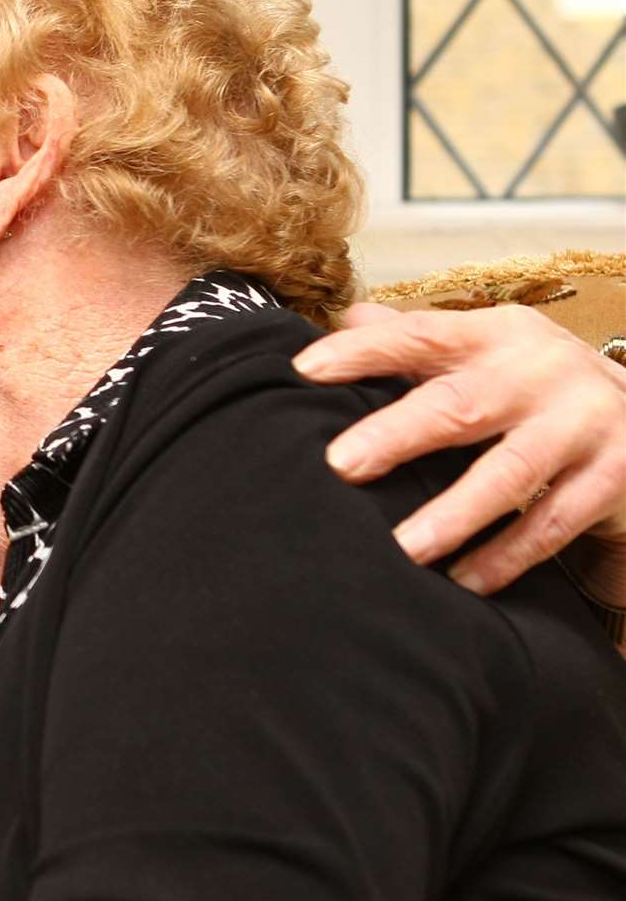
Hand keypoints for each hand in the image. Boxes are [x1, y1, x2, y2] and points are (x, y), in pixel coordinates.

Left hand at [292, 302, 625, 599]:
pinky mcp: (614, 475)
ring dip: (454, 515)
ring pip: (510, 473)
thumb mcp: (487, 348)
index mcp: (496, 335)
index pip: (420, 335)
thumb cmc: (536, 384)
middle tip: (341, 465)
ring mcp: (582, 424)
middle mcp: (540, 373)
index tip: (305, 371)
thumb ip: (419, 339)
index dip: (362, 351)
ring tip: (404, 548)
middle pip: (461, 405)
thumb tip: (346, 319)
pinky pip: (552, 523)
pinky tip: (464, 581)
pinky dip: (507, 556)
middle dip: (398, 435)